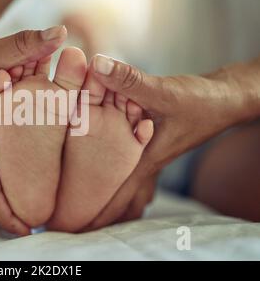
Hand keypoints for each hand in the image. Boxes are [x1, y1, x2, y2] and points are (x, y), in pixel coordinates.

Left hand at [82, 55, 238, 229]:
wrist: (224, 98)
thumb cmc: (199, 100)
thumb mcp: (164, 91)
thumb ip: (129, 81)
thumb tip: (96, 65)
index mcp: (146, 159)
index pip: (116, 193)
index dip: (94, 211)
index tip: (74, 228)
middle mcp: (145, 161)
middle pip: (118, 194)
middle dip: (96, 210)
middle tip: (69, 223)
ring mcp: (149, 153)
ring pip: (126, 181)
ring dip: (108, 193)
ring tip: (86, 206)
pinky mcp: (150, 142)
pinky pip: (130, 163)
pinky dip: (117, 169)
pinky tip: (108, 167)